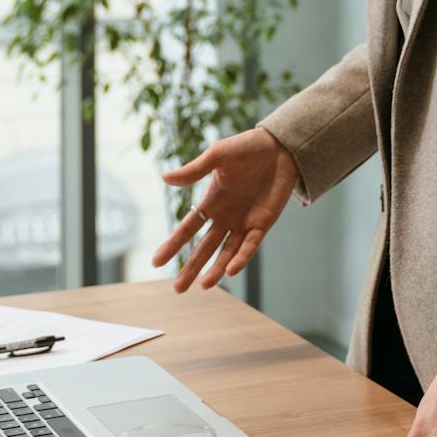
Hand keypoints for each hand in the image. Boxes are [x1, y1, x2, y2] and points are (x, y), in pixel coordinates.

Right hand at [150, 126, 300, 292]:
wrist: (280, 147)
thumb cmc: (246, 147)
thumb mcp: (218, 155)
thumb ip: (194, 170)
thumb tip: (164, 178)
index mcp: (211, 201)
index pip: (187, 228)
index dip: (172, 245)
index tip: (156, 262)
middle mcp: (224, 216)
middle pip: (204, 248)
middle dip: (190, 268)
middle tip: (177, 290)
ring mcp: (244, 222)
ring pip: (226, 252)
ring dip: (215, 269)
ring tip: (203, 285)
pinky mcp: (263, 224)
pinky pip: (250, 246)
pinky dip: (241, 258)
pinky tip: (231, 270)